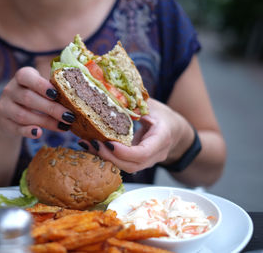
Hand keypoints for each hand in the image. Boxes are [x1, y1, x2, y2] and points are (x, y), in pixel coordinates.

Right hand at [0, 67, 75, 138]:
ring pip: (23, 115)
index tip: (56, 94)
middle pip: (28, 98)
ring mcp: (5, 107)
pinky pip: (16, 128)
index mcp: (22, 77)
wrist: (10, 115)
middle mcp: (10, 90)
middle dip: (51, 108)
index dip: (41, 85)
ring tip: (63, 127)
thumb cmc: (34, 98)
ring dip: (46, 122)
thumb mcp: (40, 89)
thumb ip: (54, 89)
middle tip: (69, 116)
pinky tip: (39, 133)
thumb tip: (79, 95)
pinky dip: (28, 131)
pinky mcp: (4, 123)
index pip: (26, 76)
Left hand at [78, 98, 192, 172]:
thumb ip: (135, 103)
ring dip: (105, 158)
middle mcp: (155, 154)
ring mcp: (147, 161)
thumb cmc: (163, 116)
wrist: (174, 130)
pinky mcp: (137, 162)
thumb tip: (113, 95)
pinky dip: (107, 156)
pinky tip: (92, 147)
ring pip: (126, 167)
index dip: (124, 152)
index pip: (143, 153)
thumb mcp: (152, 106)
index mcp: (162, 139)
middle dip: (110, 157)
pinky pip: (122, 163)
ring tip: (87, 144)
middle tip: (92, 143)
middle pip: (132, 165)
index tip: (108, 143)